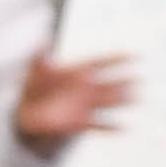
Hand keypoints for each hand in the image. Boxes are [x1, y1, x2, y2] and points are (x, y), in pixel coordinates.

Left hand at [14, 50, 134, 148]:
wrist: (28, 117)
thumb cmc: (32, 90)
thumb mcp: (33, 72)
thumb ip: (38, 57)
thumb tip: (43, 39)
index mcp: (78, 71)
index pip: (101, 61)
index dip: (117, 58)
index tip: (134, 55)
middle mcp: (86, 87)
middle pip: (110, 83)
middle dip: (123, 81)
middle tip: (138, 79)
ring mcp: (86, 105)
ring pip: (108, 101)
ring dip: (121, 99)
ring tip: (134, 97)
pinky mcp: (83, 123)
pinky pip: (101, 124)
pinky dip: (112, 126)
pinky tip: (123, 127)